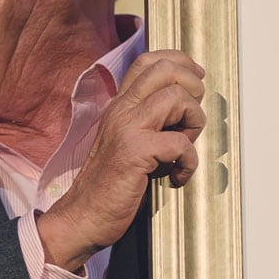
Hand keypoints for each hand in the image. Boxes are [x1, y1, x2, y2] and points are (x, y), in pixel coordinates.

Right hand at [38, 51, 205, 271]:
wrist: (82, 216)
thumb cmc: (109, 185)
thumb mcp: (127, 142)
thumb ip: (149, 122)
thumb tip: (185, 111)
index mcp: (120, 105)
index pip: (149, 61)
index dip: (180, 61)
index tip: (196, 77)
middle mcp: (121, 110)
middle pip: (165, 69)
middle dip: (192, 87)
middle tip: (191, 117)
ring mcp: (126, 128)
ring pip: (176, 98)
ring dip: (193, 123)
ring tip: (182, 148)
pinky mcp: (134, 152)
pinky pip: (180, 143)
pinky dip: (188, 162)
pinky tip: (176, 176)